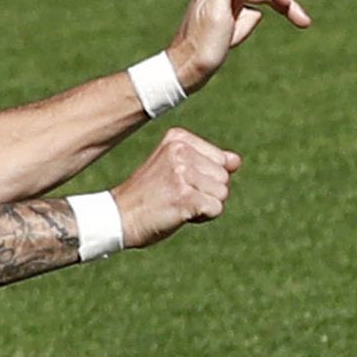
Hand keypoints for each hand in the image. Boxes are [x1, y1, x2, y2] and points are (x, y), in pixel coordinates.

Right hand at [112, 127, 241, 247]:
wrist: (120, 216)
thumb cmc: (150, 194)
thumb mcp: (177, 168)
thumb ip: (208, 161)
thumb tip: (236, 161)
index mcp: (178, 139)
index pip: (222, 160)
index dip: (207, 179)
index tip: (178, 182)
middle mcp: (180, 151)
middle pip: (224, 177)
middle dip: (208, 193)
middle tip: (177, 196)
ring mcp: (182, 173)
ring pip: (222, 194)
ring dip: (205, 205)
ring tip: (177, 204)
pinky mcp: (185, 196)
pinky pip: (216, 209)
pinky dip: (202, 217)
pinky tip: (179, 214)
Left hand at [166, 0, 310, 90]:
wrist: (186, 71)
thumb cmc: (202, 46)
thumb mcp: (216, 12)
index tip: (288, 5)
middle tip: (304, 21)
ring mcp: (224, 4)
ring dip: (279, 8)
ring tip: (300, 23)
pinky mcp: (226, 19)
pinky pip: (250, 13)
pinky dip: (257, 18)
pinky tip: (248, 34)